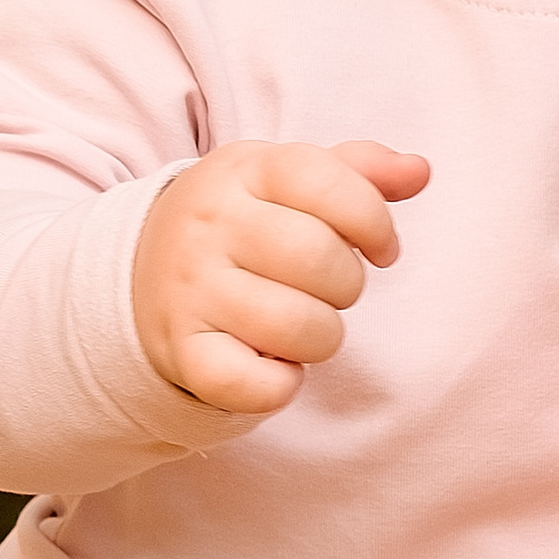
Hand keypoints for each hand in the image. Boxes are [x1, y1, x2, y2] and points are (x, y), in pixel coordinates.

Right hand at [132, 136, 428, 423]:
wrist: (139, 270)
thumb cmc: (243, 222)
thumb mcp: (287, 179)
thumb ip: (359, 171)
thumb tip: (419, 171)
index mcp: (244, 171)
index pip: (330, 183)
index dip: (375, 221)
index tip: (380, 247)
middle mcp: (211, 224)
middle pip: (322, 261)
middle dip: (348, 286)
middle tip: (327, 290)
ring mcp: (191, 288)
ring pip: (300, 328)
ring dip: (321, 338)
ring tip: (300, 325)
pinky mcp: (183, 350)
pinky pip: (253, 384)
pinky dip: (280, 387)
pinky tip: (273, 365)